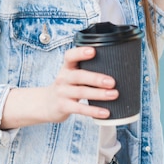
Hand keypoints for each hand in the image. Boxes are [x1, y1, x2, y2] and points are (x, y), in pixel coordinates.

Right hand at [0, 47, 117, 128]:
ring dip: (98, 94)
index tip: (93, 51)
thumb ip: (87, 70)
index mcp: (66, 68)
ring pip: (81, 92)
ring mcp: (62, 93)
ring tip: (114, 94)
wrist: (46, 104)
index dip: (80, 52)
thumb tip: (117, 68)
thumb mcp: (71, 75)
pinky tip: (105, 112)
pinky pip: (79, 109)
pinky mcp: (63, 106)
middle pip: (78, 76)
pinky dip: (93, 111)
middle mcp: (63, 78)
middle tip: (112, 81)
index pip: (70, 56)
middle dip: (96, 78)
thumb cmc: (66, 87)